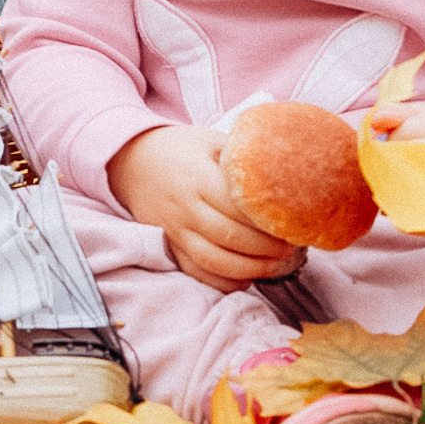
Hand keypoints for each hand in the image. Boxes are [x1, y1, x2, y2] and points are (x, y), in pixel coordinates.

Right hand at [106, 124, 303, 293]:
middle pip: (229, 237)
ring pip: (213, 261)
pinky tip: (246, 280)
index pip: (237, 207)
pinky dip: (221, 282)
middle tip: (292, 249)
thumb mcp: (210, 140)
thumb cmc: (180, 148)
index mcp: (198, 178)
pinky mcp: (170, 246)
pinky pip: (195, 272)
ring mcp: (175, 231)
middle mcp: (185, 209)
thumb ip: (242, 157)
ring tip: (276, 267)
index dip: (266, 221)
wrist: (132, 161)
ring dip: (248, 269)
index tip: (292, 225)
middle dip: (265, 249)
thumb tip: (285, 166)